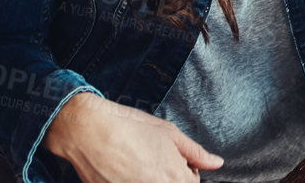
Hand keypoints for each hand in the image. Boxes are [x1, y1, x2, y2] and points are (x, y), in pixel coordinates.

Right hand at [42, 91, 222, 182]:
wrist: (88, 132)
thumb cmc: (129, 128)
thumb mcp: (168, 133)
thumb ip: (195, 152)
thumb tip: (217, 163)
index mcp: (174, 177)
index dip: (186, 171)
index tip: (175, 161)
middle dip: (170, 177)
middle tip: (153, 162)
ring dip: (151, 179)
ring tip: (138, 166)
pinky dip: (132, 181)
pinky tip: (124, 170)